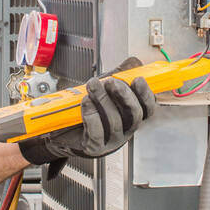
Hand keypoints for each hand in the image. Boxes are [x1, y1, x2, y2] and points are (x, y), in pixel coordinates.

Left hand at [18, 57, 157, 165]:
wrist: (61, 128)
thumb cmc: (86, 109)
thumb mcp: (104, 89)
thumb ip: (121, 75)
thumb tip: (133, 63)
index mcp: (130, 117)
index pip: (147, 109)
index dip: (146, 94)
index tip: (138, 79)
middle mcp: (124, 130)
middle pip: (134, 115)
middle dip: (124, 96)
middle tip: (111, 81)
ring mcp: (110, 141)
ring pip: (115, 122)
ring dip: (103, 101)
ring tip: (92, 86)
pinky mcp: (94, 147)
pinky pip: (97, 133)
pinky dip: (91, 115)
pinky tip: (86, 103)